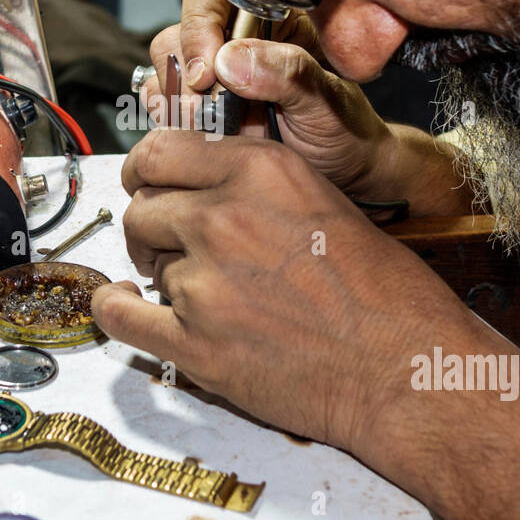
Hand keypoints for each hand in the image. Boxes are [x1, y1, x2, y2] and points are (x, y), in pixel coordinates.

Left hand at [92, 128, 456, 451]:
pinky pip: (121, 317)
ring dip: (163, 274)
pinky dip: (116, 311)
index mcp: (259, 172)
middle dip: (151, 226)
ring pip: (145, 264)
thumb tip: (200, 180)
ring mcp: (204, 282)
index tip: (145, 184)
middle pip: (142, 207)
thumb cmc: (381, 292)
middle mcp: (224, 217)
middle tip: (167, 245)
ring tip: (205, 293)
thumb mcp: (320, 200)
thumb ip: (255, 183)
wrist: (404, 368)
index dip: (144, 171)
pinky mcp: (195, 344)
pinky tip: (124, 305)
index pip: (159, 151)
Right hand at [141, 0, 393, 201]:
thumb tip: (229, 60)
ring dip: (175, 97)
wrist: (344, 176)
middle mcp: (233, 39)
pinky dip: (168, 117)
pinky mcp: (197, 107)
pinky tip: (196, 135)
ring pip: (165, 64)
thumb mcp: (328, 102)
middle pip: (178, 28)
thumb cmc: (345, 132)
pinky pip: (161, 99)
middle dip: (184, 69)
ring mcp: (211, 74)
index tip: (208, 72)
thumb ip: (288, 74)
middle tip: (205, 110)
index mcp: (268, 18)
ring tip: (207, 127)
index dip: (199, 24)